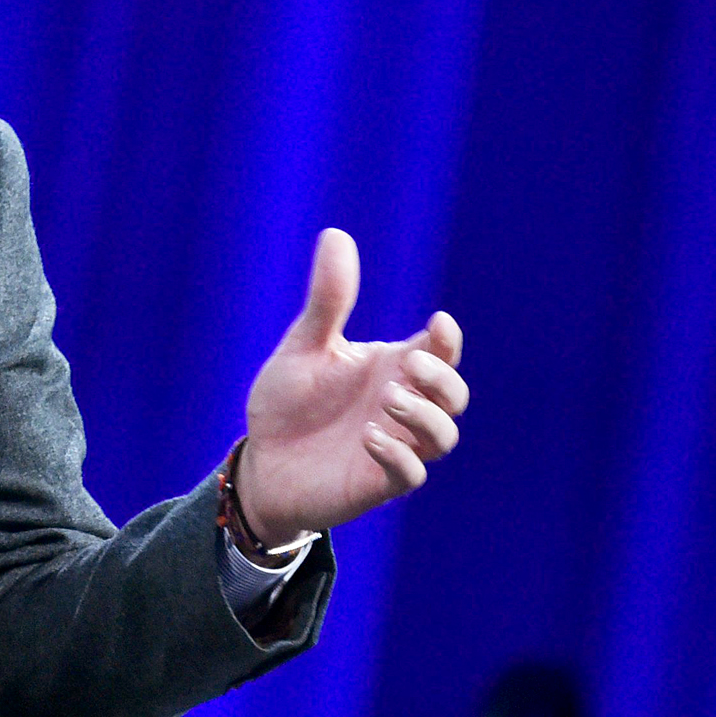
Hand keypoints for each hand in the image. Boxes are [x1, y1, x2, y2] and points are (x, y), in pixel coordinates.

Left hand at [234, 228, 466, 542]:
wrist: (261, 463)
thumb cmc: (288, 403)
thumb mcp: (305, 345)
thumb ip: (328, 300)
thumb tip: (337, 234)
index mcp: (392, 369)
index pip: (440, 353)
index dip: (448, 340)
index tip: (439, 323)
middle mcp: (401, 407)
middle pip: (454, 396)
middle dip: (443, 380)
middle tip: (409, 367)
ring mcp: (395, 446)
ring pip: (443, 437)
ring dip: (425, 417)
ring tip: (389, 400)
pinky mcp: (377, 482)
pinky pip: (410, 475)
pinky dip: (399, 456)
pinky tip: (368, 438)